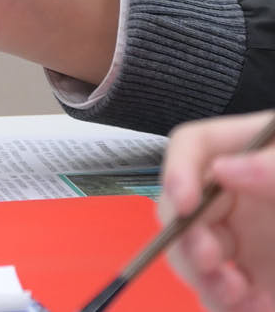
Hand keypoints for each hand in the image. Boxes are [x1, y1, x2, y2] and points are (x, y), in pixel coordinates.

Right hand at [164, 112, 274, 311]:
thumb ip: (274, 164)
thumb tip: (224, 171)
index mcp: (249, 153)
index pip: (192, 147)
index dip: (178, 171)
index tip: (186, 202)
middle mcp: (237, 196)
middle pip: (180, 207)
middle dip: (183, 236)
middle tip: (211, 259)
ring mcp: (246, 240)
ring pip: (193, 257)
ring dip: (200, 278)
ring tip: (232, 292)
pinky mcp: (258, 281)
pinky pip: (223, 296)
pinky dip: (227, 306)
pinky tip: (254, 307)